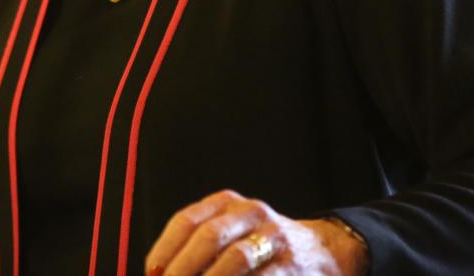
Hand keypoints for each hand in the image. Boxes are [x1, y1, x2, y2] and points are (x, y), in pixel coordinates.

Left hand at [143, 190, 368, 275]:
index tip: (152, 273)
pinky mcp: (292, 265)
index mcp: (227, 204)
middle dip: (184, 268)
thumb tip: (159, 274)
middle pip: (209, 237)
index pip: (187, 221)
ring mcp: (274, 238)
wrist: (322, 251)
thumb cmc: (260, 246)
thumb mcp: (231, 233)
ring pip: (236, 259)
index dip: (165, 250)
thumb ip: (197, 249)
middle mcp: (251, 213)